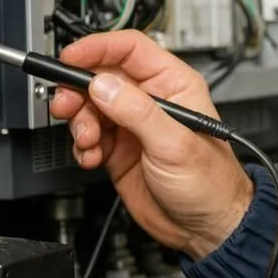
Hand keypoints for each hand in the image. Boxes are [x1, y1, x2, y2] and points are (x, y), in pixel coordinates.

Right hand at [49, 30, 253, 259]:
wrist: (205, 228)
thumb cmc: (210, 184)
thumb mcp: (175, 144)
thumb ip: (137, 112)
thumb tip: (103, 85)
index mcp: (173, 85)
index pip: (129, 50)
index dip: (97, 49)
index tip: (70, 59)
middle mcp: (150, 101)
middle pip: (101, 77)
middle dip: (79, 91)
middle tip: (67, 107)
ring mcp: (132, 125)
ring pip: (89, 107)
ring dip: (80, 122)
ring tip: (88, 141)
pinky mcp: (117, 150)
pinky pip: (87, 137)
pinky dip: (82, 146)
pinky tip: (92, 158)